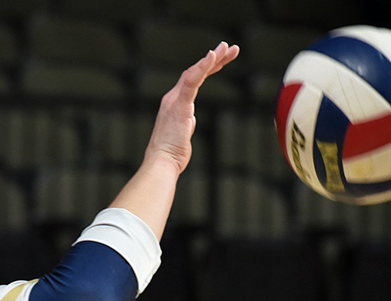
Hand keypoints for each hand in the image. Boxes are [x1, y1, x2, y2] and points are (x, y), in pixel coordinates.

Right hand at [144, 41, 238, 173]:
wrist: (161, 162)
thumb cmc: (171, 153)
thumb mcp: (181, 133)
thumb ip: (186, 122)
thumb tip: (190, 120)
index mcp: (174, 103)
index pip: (192, 79)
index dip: (207, 67)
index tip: (221, 58)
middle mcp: (173, 98)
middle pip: (195, 71)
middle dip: (214, 58)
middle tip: (229, 47)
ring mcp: (175, 100)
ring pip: (195, 72)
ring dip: (213, 59)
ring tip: (227, 48)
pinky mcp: (180, 105)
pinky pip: (192, 81)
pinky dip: (203, 67)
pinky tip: (213, 56)